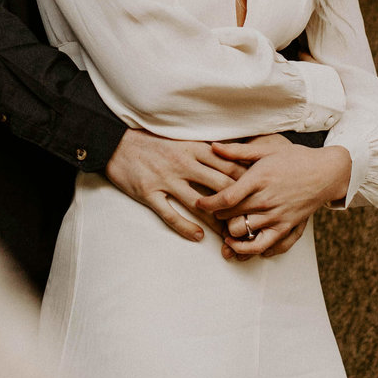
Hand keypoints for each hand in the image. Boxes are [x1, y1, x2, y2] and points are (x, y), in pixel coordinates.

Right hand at [104, 129, 244, 242]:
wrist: (115, 142)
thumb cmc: (153, 142)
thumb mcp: (183, 140)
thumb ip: (207, 151)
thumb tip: (237, 160)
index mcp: (194, 149)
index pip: (230, 166)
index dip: (248, 183)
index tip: (262, 197)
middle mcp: (183, 163)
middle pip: (220, 186)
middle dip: (238, 205)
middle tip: (252, 221)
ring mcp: (165, 179)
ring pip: (199, 203)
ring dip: (216, 221)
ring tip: (230, 236)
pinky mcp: (148, 192)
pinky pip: (170, 214)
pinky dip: (185, 227)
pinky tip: (198, 237)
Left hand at [200, 139, 351, 259]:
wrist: (326, 173)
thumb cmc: (295, 159)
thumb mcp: (266, 149)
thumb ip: (237, 151)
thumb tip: (212, 146)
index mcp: (259, 179)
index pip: (226, 197)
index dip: (208, 203)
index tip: (200, 202)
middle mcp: (266, 200)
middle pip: (230, 216)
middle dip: (216, 216)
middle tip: (212, 213)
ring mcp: (277, 216)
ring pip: (243, 233)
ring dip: (229, 233)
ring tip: (223, 228)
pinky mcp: (286, 227)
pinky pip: (263, 247)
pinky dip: (248, 250)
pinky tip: (241, 244)